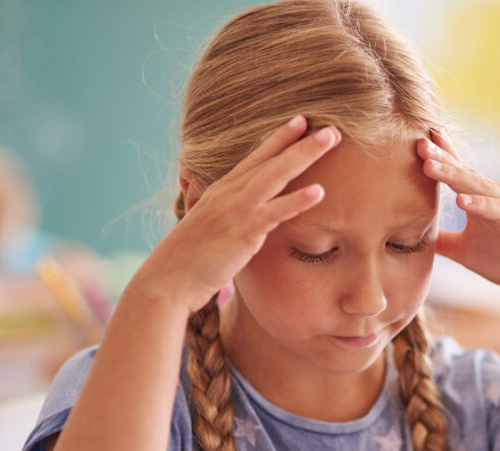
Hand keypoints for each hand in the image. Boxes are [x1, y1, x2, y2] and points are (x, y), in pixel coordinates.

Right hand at [131, 116, 340, 313]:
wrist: (168, 280)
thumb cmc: (188, 261)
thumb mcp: (205, 227)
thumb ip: (218, 213)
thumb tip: (222, 207)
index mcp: (221, 191)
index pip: (256, 159)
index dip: (279, 139)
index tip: (301, 121)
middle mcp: (229, 194)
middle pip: (271, 160)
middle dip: (301, 141)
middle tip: (330, 127)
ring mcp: (236, 210)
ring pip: (276, 176)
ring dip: (305, 155)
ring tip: (331, 139)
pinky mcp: (243, 232)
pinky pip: (275, 213)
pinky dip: (297, 200)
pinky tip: (320, 191)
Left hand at [417, 132, 499, 302]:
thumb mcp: (464, 251)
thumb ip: (441, 241)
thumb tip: (410, 238)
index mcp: (481, 199)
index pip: (457, 172)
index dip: (439, 155)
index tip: (416, 139)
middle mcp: (495, 196)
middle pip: (463, 173)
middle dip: (440, 157)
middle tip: (417, 142)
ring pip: (477, 187)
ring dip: (453, 175)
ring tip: (429, 165)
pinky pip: (497, 211)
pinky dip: (479, 204)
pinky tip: (460, 200)